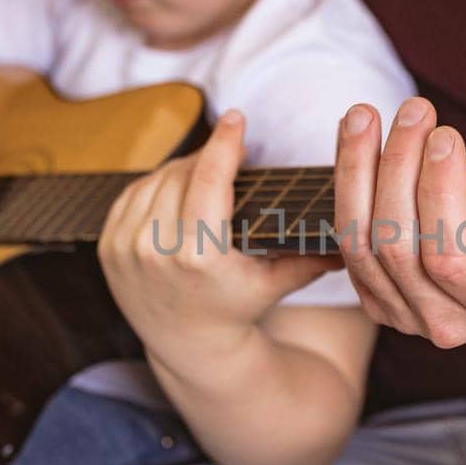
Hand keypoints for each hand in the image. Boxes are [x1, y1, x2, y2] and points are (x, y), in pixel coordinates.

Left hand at [96, 110, 338, 364]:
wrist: (189, 346)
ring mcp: (126, 250)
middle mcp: (155, 251)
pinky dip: (155, 185)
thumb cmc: (239, 307)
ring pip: (155, 181)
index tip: (237, 118)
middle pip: (182, 174)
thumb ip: (312, 253)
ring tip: (206, 171)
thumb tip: (358, 226)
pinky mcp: (107, 248)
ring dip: (181, 169)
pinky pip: (131, 196)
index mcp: (198, 255)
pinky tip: (176, 189)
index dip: (224, 143)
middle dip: (207, 156)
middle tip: (229, 149)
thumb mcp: (277, 282)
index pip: (208, 179)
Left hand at [333, 83, 465, 347]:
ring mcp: (408, 318)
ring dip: (358, 170)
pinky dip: (347, 187)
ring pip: (361, 244)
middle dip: (399, 166)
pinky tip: (356, 138)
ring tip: (367, 113)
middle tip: (415, 108)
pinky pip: (346, 246)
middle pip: (400, 244)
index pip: (452, 257)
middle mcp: (452, 325)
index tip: (445, 135)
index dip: (439, 194)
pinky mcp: (378, 302)